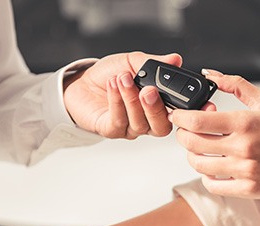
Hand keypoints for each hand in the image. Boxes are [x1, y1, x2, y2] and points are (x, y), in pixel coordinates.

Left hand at [64, 52, 181, 138]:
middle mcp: (146, 121)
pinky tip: (113, 85)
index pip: (174, 113)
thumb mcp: (133, 62)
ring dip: (131, 98)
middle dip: (155, 108)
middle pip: (161, 127)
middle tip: (148, 90)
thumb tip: (175, 60)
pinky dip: (117, 101)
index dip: (176, 105)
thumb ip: (154, 62)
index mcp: (158, 106)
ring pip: (139, 123)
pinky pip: (119, 121)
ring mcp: (129, 128)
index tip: (170, 86)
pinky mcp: (111, 131)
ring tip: (122, 78)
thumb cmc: (110, 75)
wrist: (82, 82)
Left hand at [171, 70, 259, 197]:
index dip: (180, 118)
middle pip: (192, 143)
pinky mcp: (247, 189)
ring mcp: (244, 169)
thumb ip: (236, 84)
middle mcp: (242, 146)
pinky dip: (206, 177)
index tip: (177, 116)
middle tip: (185, 132)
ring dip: (192, 156)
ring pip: (199, 164)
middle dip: (182, 136)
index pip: (197, 121)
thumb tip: (209, 74)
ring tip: (197, 150)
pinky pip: (212, 185)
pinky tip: (212, 168)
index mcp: (244, 122)